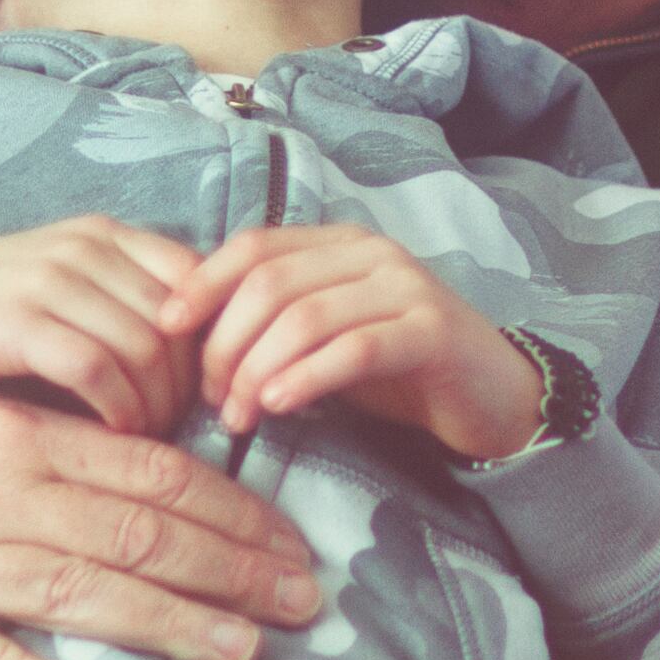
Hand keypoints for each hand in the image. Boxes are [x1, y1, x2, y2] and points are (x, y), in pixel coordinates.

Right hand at [0, 216, 201, 428]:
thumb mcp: (65, 292)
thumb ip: (125, 308)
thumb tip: (201, 365)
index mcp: (104, 235)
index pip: (200, 280)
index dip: (215, 343)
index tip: (207, 394)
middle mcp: (84, 248)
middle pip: (180, 324)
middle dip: (189, 388)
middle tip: (178, 432)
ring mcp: (51, 281)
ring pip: (145, 349)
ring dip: (156, 406)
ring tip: (145, 439)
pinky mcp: (18, 322)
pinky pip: (97, 369)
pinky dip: (118, 409)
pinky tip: (114, 433)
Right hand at [0, 393, 320, 659]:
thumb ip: (65, 450)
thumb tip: (174, 482)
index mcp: (18, 437)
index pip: (153, 474)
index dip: (235, 512)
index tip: (292, 544)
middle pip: (136, 533)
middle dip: (233, 570)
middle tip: (302, 602)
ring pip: (82, 593)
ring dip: (174, 624)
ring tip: (244, 650)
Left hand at [171, 222, 539, 458]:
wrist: (494, 396)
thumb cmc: (398, 371)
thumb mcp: (327, 337)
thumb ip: (274, 325)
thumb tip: (191, 339)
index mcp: (338, 244)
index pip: (253, 247)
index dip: (202, 283)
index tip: (165, 329)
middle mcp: (371, 254)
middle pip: (270, 284)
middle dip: (225, 344)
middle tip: (211, 400)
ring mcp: (405, 288)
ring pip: (305, 317)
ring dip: (258, 371)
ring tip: (239, 415)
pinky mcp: (431, 331)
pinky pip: (355, 348)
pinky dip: (308, 377)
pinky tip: (280, 406)